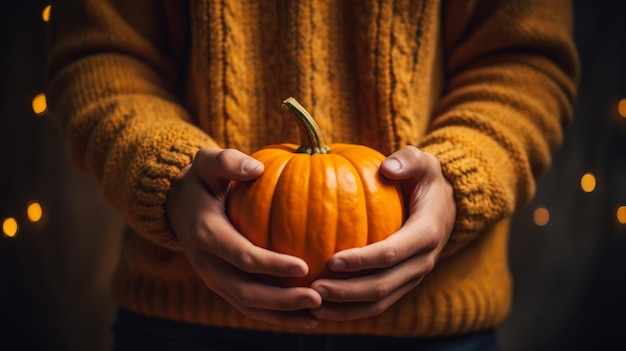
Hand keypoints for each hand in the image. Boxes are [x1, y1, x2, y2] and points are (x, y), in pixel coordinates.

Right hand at [165, 146, 321, 328]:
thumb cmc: (201, 179)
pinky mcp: (222, 285)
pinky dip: (274, 315)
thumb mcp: (207, 161)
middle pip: (246, 291)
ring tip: (317, 316)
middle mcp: (206, 263)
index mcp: (206, 234)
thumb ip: (228, 161)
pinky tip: (304, 316)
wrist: (176, 205)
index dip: (272, 265)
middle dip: (282, 300)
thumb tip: (256, 168)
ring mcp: (213, 278)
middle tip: (318, 299)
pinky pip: (248, 306)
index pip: (243, 256)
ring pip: (247, 306)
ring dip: (281, 314)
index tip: (304, 267)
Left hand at [310, 146, 455, 320]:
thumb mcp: (423, 162)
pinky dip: (350, 310)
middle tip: (314, 289)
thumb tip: (387, 168)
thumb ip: (408, 159)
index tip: (332, 260)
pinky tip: (322, 307)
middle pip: (383, 286)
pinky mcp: (402, 284)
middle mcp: (422, 262)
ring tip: (313, 307)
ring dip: (346, 308)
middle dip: (348, 292)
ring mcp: (412, 277)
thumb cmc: (424, 180)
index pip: (391, 253)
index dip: (362, 260)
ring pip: (379, 302)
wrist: (445, 206)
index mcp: (426, 234)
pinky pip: (376, 303)